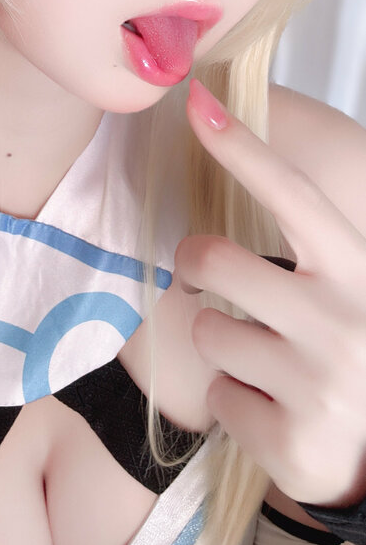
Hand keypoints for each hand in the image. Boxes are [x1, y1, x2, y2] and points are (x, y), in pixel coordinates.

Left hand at [173, 78, 365, 506]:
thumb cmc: (347, 346)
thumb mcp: (344, 284)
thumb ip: (305, 241)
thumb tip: (238, 150)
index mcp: (357, 268)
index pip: (292, 196)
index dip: (242, 147)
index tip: (197, 102)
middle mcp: (344, 322)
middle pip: (216, 260)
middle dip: (195, 262)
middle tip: (207, 273)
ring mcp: (320, 386)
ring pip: (207, 332)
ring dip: (220, 342)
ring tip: (264, 359)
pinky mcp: (292, 443)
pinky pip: (216, 397)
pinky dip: (232, 400)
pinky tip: (270, 409)